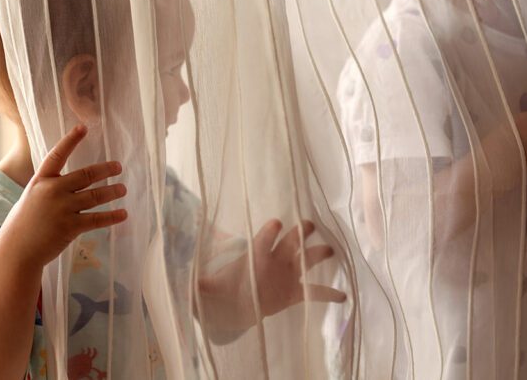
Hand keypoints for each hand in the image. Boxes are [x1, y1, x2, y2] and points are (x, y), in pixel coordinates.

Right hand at [0, 125, 127, 271]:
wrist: (16, 250)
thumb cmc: (24, 224)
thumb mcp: (32, 197)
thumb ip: (49, 188)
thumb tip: (71, 183)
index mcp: (41, 181)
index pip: (57, 155)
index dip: (71, 140)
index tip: (83, 128)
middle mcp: (52, 191)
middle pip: (85, 175)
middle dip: (105, 170)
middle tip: (118, 167)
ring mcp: (62, 208)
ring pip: (95, 196)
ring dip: (112, 192)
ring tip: (123, 189)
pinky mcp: (70, 227)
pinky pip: (96, 219)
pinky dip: (112, 216)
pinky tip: (123, 214)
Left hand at [197, 220, 345, 335]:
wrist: (236, 304)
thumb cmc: (224, 289)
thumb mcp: (209, 288)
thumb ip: (199, 285)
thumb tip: (183, 283)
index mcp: (255, 254)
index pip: (263, 238)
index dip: (269, 231)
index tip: (275, 223)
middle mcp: (275, 259)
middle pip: (290, 241)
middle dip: (298, 232)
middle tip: (308, 224)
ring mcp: (287, 274)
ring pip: (307, 259)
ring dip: (318, 254)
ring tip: (330, 250)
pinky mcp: (294, 293)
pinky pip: (314, 292)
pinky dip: (329, 294)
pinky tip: (343, 296)